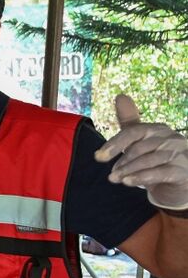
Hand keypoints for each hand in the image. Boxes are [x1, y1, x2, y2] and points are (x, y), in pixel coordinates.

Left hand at [95, 94, 187, 210]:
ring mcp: (179, 154)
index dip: (114, 144)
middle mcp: (171, 138)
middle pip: (140, 147)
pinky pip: (161, 172)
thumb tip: (120, 95)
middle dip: (122, 162)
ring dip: (128, 171)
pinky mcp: (184, 170)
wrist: (179, 182)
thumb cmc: (157, 159)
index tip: (98, 157)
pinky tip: (128, 182)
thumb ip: (130, 122)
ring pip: (149, 160)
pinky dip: (142, 177)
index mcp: (158, 129)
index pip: (133, 132)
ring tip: (114, 179)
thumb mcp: (141, 140)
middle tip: (110, 175)